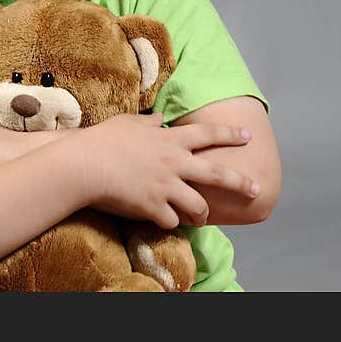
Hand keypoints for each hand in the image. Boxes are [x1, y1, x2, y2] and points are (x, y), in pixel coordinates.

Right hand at [78, 112, 258, 228]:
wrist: (85, 165)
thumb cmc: (102, 140)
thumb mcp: (127, 123)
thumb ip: (148, 122)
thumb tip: (161, 118)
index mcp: (169, 140)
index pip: (208, 134)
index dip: (230, 134)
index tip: (248, 136)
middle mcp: (174, 163)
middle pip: (217, 174)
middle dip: (240, 183)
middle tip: (255, 190)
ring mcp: (166, 187)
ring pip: (199, 205)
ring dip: (201, 213)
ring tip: (201, 218)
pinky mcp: (153, 207)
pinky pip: (171, 221)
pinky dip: (170, 222)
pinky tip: (165, 222)